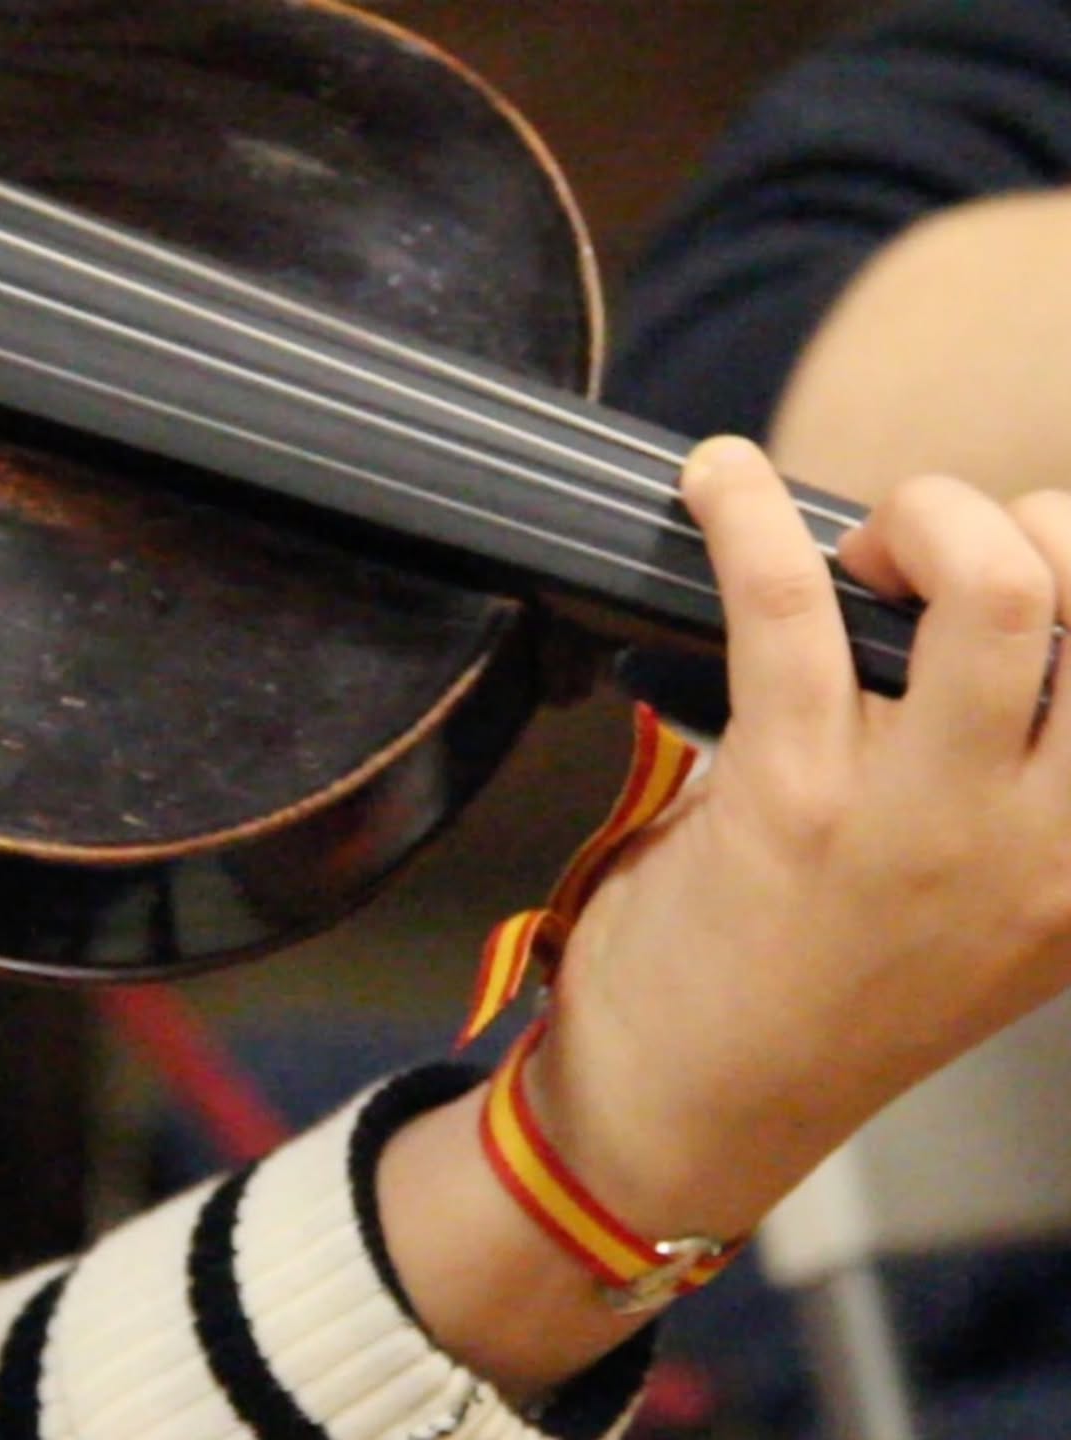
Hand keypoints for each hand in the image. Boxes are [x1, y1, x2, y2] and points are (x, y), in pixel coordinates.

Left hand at [531, 436, 1070, 1243]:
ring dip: (922, 515)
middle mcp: (1042, 843)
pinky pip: (791, 606)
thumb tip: (965, 620)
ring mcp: (921, 820)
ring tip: (858, 545)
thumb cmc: (811, 1003)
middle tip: (914, 561)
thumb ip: (1002, 789)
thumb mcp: (965, 914)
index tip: (1016, 564)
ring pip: (991, 585)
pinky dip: (749, 516)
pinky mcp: (791, 800)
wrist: (689, 1115)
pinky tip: (719, 480)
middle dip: (1014, 523)